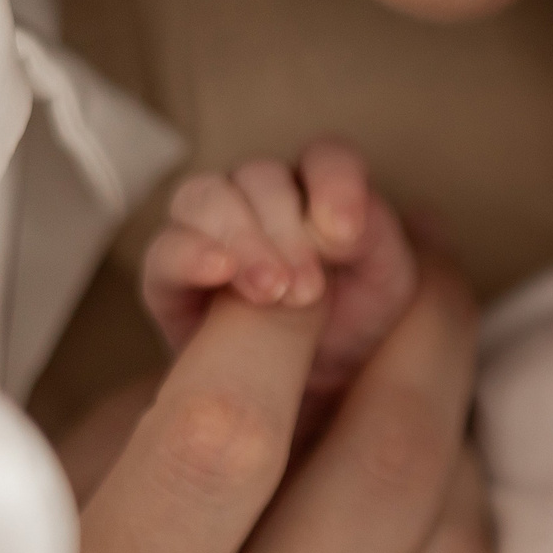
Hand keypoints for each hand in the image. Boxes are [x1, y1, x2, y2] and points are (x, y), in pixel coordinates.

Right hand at [142, 139, 417, 418]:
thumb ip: (375, 238)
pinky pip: (165, 249)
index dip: (336, 182)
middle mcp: (259, 202)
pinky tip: (220, 273)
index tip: (347, 235)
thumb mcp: (387, 283)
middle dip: (287, 226)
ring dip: (241, 238)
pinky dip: (190, 253)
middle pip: (259, 175)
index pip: (324, 158)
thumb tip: (341, 225)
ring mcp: (210, 234)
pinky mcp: (171, 279)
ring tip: (272, 291)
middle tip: (310, 287)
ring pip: (204, 197)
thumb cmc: (355, 325)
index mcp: (317, 193)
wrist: (313, 393)